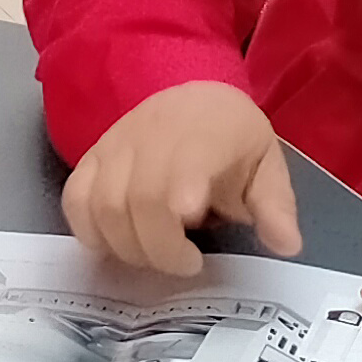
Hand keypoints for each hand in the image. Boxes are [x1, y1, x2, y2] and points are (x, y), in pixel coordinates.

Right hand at [60, 81, 299, 276]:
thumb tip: (287, 244)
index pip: (181, 167)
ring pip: (102, 205)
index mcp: (204, 135)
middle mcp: (152, 136)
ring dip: (126, 247)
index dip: (176, 202)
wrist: (195, 97)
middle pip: (137, 200)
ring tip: (155, 256)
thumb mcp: (266, 166)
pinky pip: (74, 198)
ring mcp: (116, 145)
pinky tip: (114, 248)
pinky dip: (88, 231)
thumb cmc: (233, 139)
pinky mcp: (91, 157)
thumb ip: (275, 207)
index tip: (191, 243)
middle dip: (159, 249)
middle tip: (187, 264)